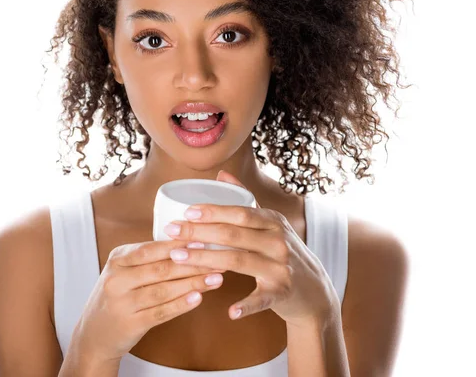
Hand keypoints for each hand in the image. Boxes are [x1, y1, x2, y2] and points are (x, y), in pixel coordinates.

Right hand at [70, 239, 225, 363]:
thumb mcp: (123, 271)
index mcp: (117, 260)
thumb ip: (147, 258)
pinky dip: (181, 304)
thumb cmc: (116, 297)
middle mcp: (117, 279)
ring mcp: (123, 303)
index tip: (202, 239)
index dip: (178, 245)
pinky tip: (199, 298)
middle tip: (218, 259)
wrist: (94, 334)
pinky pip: (161, 312)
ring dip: (193, 283)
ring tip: (216, 277)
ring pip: (163, 290)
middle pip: (160, 268)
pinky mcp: (131, 324)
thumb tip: (188, 243)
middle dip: (193, 263)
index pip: (151, 249)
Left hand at [164, 170, 339, 327]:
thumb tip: (221, 174)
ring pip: (239, 262)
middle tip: (171, 232)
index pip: (240, 213)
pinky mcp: (282, 292)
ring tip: (178, 258)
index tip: (186, 212)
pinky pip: (261, 299)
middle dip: (199, 232)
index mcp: (273, 221)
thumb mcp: (271, 222)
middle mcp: (278, 241)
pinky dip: (246, 306)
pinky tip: (229, 311)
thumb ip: (246, 199)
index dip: (213, 211)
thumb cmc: (283, 251)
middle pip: (234, 235)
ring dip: (206, 260)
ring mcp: (281, 267)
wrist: (314, 289)